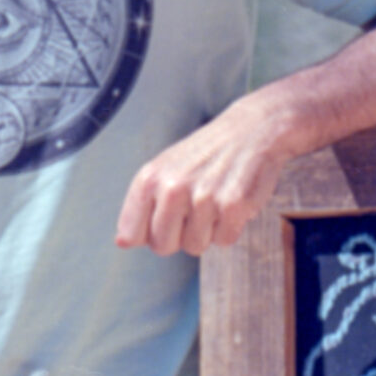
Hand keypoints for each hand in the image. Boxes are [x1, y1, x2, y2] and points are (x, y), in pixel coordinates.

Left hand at [116, 94, 293, 256]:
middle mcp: (173, 187)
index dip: (149, 232)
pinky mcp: (233, 205)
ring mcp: (203, 197)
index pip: (130, 234)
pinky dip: (231, 227)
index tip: (164, 218)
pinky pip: (224, 241)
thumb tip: (122, 242)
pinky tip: (233, 201)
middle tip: (194, 210)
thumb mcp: (165, 168)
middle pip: (162, 247)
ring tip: (216, 200)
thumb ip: (142, 204)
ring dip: (208, 231)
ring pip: (195, 247)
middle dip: (179, 236)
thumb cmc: (206, 153)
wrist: (252, 128)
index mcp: (150, 178)